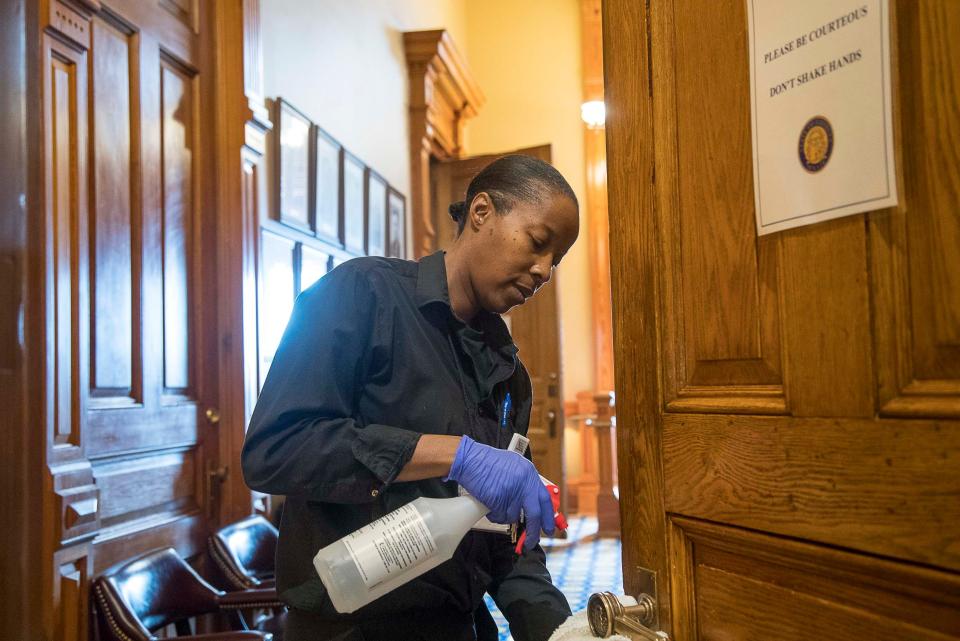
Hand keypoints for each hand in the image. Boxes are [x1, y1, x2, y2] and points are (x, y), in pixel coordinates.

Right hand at [444, 435, 554, 549]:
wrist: (470, 459)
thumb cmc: (488, 462)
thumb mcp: (515, 466)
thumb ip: (525, 483)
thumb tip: (531, 503)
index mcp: (529, 474)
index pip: (545, 500)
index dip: (548, 516)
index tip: (549, 528)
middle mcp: (523, 483)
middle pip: (534, 514)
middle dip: (533, 531)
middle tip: (531, 541)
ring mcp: (511, 491)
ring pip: (513, 516)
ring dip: (504, 516)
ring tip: (496, 503)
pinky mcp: (498, 498)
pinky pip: (499, 516)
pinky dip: (494, 515)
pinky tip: (489, 503)